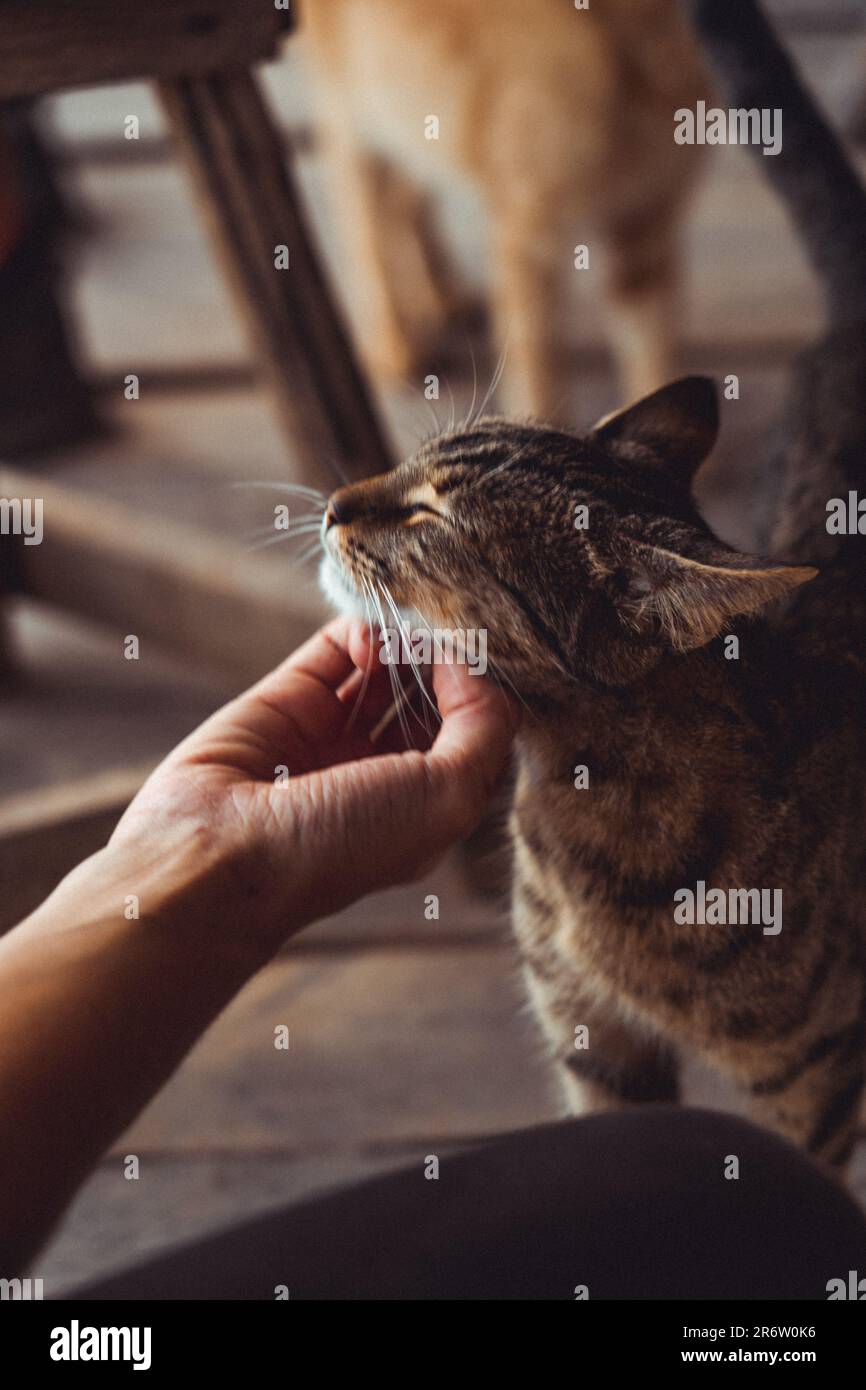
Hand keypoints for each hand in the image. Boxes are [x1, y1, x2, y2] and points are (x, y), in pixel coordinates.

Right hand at [110, 618, 519, 957]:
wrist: (221, 855)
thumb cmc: (341, 844)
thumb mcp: (447, 798)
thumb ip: (484, 727)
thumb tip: (470, 664)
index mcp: (426, 807)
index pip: (478, 736)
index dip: (489, 697)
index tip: (494, 662)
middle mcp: (383, 772)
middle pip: (436, 697)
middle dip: (450, 662)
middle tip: (459, 627)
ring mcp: (335, 733)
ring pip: (390, 667)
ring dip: (408, 640)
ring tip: (415, 625)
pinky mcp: (289, 699)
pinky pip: (337, 648)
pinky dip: (363, 629)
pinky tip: (373, 634)